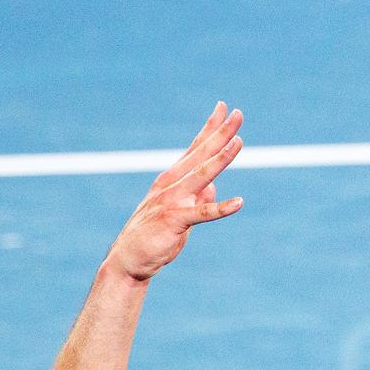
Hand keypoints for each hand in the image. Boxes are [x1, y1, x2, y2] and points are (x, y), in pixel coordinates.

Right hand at [104, 103, 245, 281]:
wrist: (129, 260)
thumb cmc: (155, 235)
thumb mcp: (180, 212)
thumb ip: (196, 197)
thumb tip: (213, 187)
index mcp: (173, 180)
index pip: (196, 148)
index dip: (211, 128)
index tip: (224, 108)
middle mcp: (172, 185)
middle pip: (201, 154)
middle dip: (220, 133)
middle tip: (238, 113)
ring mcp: (172, 200)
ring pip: (202, 175)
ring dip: (221, 158)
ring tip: (239, 142)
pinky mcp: (175, 220)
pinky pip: (201, 213)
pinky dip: (220, 207)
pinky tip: (239, 202)